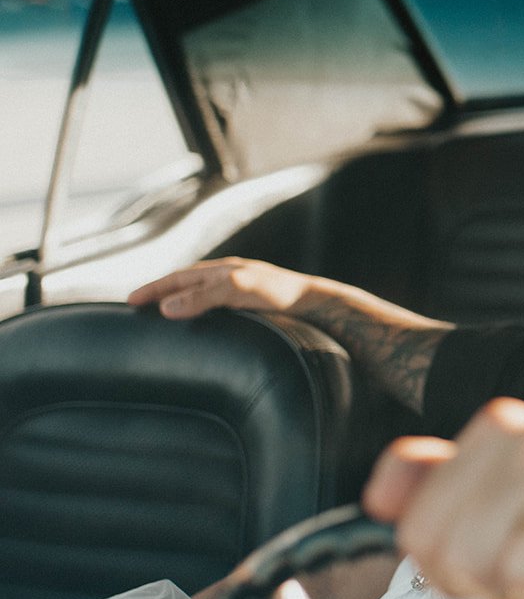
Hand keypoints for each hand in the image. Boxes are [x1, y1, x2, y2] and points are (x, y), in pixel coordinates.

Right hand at [127, 258, 319, 318]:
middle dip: (161, 294)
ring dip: (180, 304)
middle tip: (138, 309)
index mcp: (223, 270)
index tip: (130, 302)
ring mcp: (242, 292)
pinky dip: (201, 315)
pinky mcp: (253, 308)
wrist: (318, 304)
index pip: (178, 278)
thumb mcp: (239, 289)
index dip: (153, 289)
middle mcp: (230, 278)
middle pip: (187, 284)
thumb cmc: (281, 294)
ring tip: (162, 318)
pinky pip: (218, 309)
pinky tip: (202, 328)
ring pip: (202, 296)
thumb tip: (166, 308)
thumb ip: (204, 295)